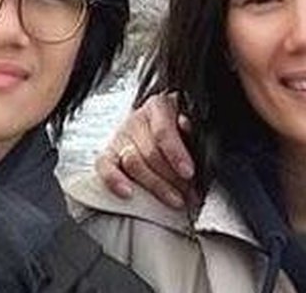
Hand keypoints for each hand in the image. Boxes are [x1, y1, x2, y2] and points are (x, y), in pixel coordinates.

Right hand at [94, 92, 195, 208]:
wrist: (152, 120)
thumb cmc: (175, 124)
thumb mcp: (187, 122)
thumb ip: (192, 137)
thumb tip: (200, 158)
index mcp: (159, 107)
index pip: (163, 131)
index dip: (176, 154)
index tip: (188, 172)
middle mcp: (137, 120)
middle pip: (150, 153)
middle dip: (173, 179)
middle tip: (189, 194)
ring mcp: (121, 137)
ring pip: (133, 163)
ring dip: (155, 186)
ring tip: (175, 199)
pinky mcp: (108, 153)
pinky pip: (105, 167)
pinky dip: (115, 181)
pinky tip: (128, 193)